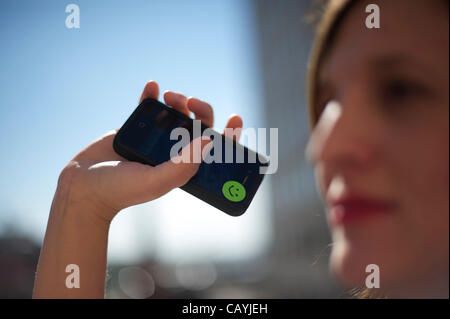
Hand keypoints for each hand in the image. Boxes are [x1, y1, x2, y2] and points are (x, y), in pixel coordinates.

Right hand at [59, 81, 242, 221]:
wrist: (84, 186)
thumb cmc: (122, 190)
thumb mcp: (157, 181)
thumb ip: (184, 165)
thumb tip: (211, 142)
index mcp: (185, 167)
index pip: (215, 149)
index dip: (229, 134)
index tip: (236, 118)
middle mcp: (174, 151)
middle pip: (199, 124)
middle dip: (201, 109)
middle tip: (191, 102)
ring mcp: (156, 138)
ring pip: (177, 112)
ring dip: (179, 99)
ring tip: (169, 95)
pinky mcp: (136, 127)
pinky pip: (148, 107)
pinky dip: (151, 95)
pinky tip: (152, 86)